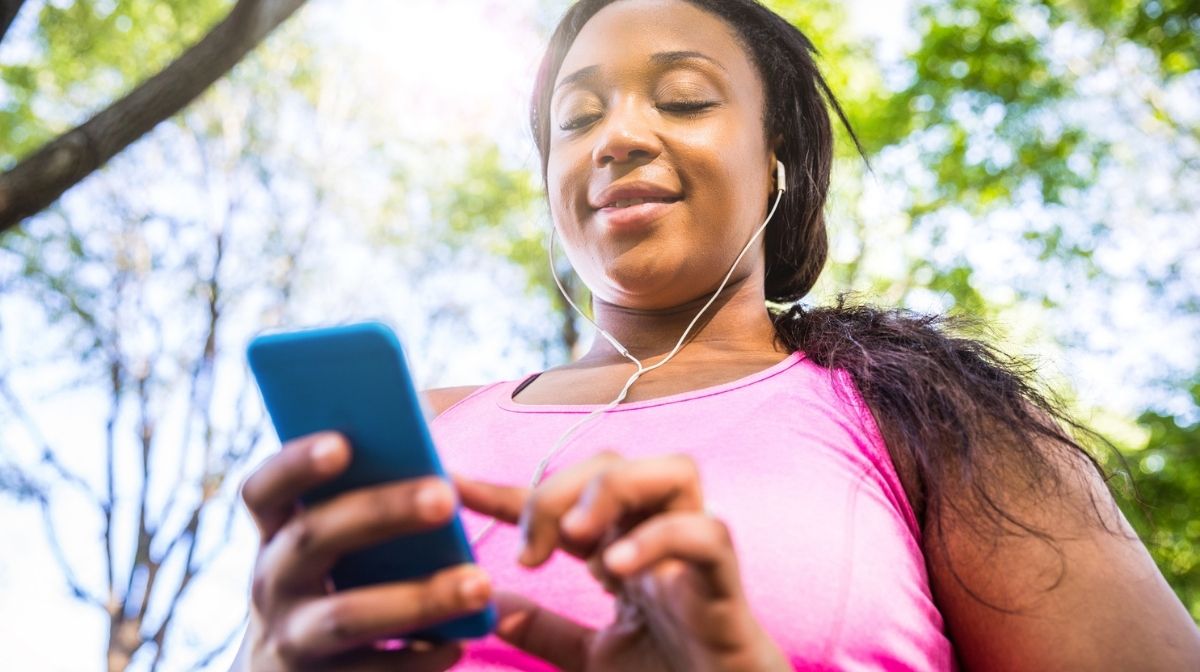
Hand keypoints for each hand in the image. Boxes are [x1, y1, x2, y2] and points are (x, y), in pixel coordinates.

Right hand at [235, 432, 489, 670]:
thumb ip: (359, 505)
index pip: (264, 490)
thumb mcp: (327, 546)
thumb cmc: (333, 584)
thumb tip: (433, 467)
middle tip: (445, 496)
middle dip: (380, 513)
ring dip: (418, 599)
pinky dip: (419, 659)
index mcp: (275, 534)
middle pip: (313, 539)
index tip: (342, 443)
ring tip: (480, 583)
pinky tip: (459, 644)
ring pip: (347, 616)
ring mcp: (292, 638)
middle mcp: (272, 583)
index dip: (295, 464)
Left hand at [458, 452, 789, 671]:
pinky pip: (706, 533)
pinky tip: (617, 566)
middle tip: (532, 550)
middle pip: (615, 461)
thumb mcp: (590, 658)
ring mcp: (697, 553)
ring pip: (674, 470)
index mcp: (625, 546)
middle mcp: (660, 535)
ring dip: (615, 491)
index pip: (563, 500)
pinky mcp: (726, 582)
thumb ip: (545, 630)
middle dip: (561, 490)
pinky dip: (661, 538)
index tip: (452, 486)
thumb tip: (488, 602)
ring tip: (577, 540)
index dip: (504, 491)